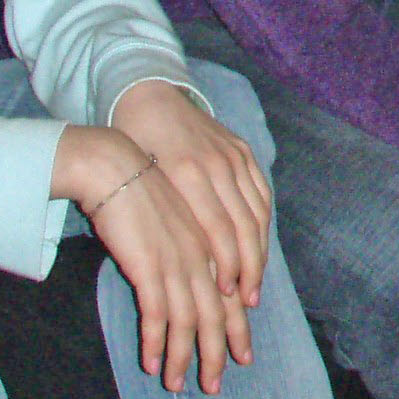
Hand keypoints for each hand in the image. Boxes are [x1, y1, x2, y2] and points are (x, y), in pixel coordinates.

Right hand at [53, 124, 253, 391]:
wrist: (114, 167)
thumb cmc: (141, 190)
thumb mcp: (177, 219)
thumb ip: (191, 246)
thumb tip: (196, 274)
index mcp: (210, 243)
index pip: (229, 296)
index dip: (236, 328)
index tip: (242, 356)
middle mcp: (200, 256)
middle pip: (216, 315)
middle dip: (216, 353)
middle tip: (213, 386)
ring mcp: (176, 262)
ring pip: (188, 321)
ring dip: (183, 357)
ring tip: (178, 385)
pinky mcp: (148, 266)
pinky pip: (155, 314)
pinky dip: (155, 342)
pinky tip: (151, 364)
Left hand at [111, 79, 270, 311]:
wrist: (148, 97)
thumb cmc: (134, 146)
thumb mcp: (142, 182)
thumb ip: (167, 219)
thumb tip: (185, 268)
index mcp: (188, 173)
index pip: (219, 229)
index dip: (227, 265)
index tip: (226, 294)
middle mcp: (217, 164)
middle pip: (245, 225)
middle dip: (249, 268)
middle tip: (247, 300)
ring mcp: (234, 155)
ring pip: (258, 212)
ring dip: (260, 251)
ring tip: (255, 282)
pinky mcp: (244, 150)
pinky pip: (262, 193)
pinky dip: (264, 224)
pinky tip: (259, 246)